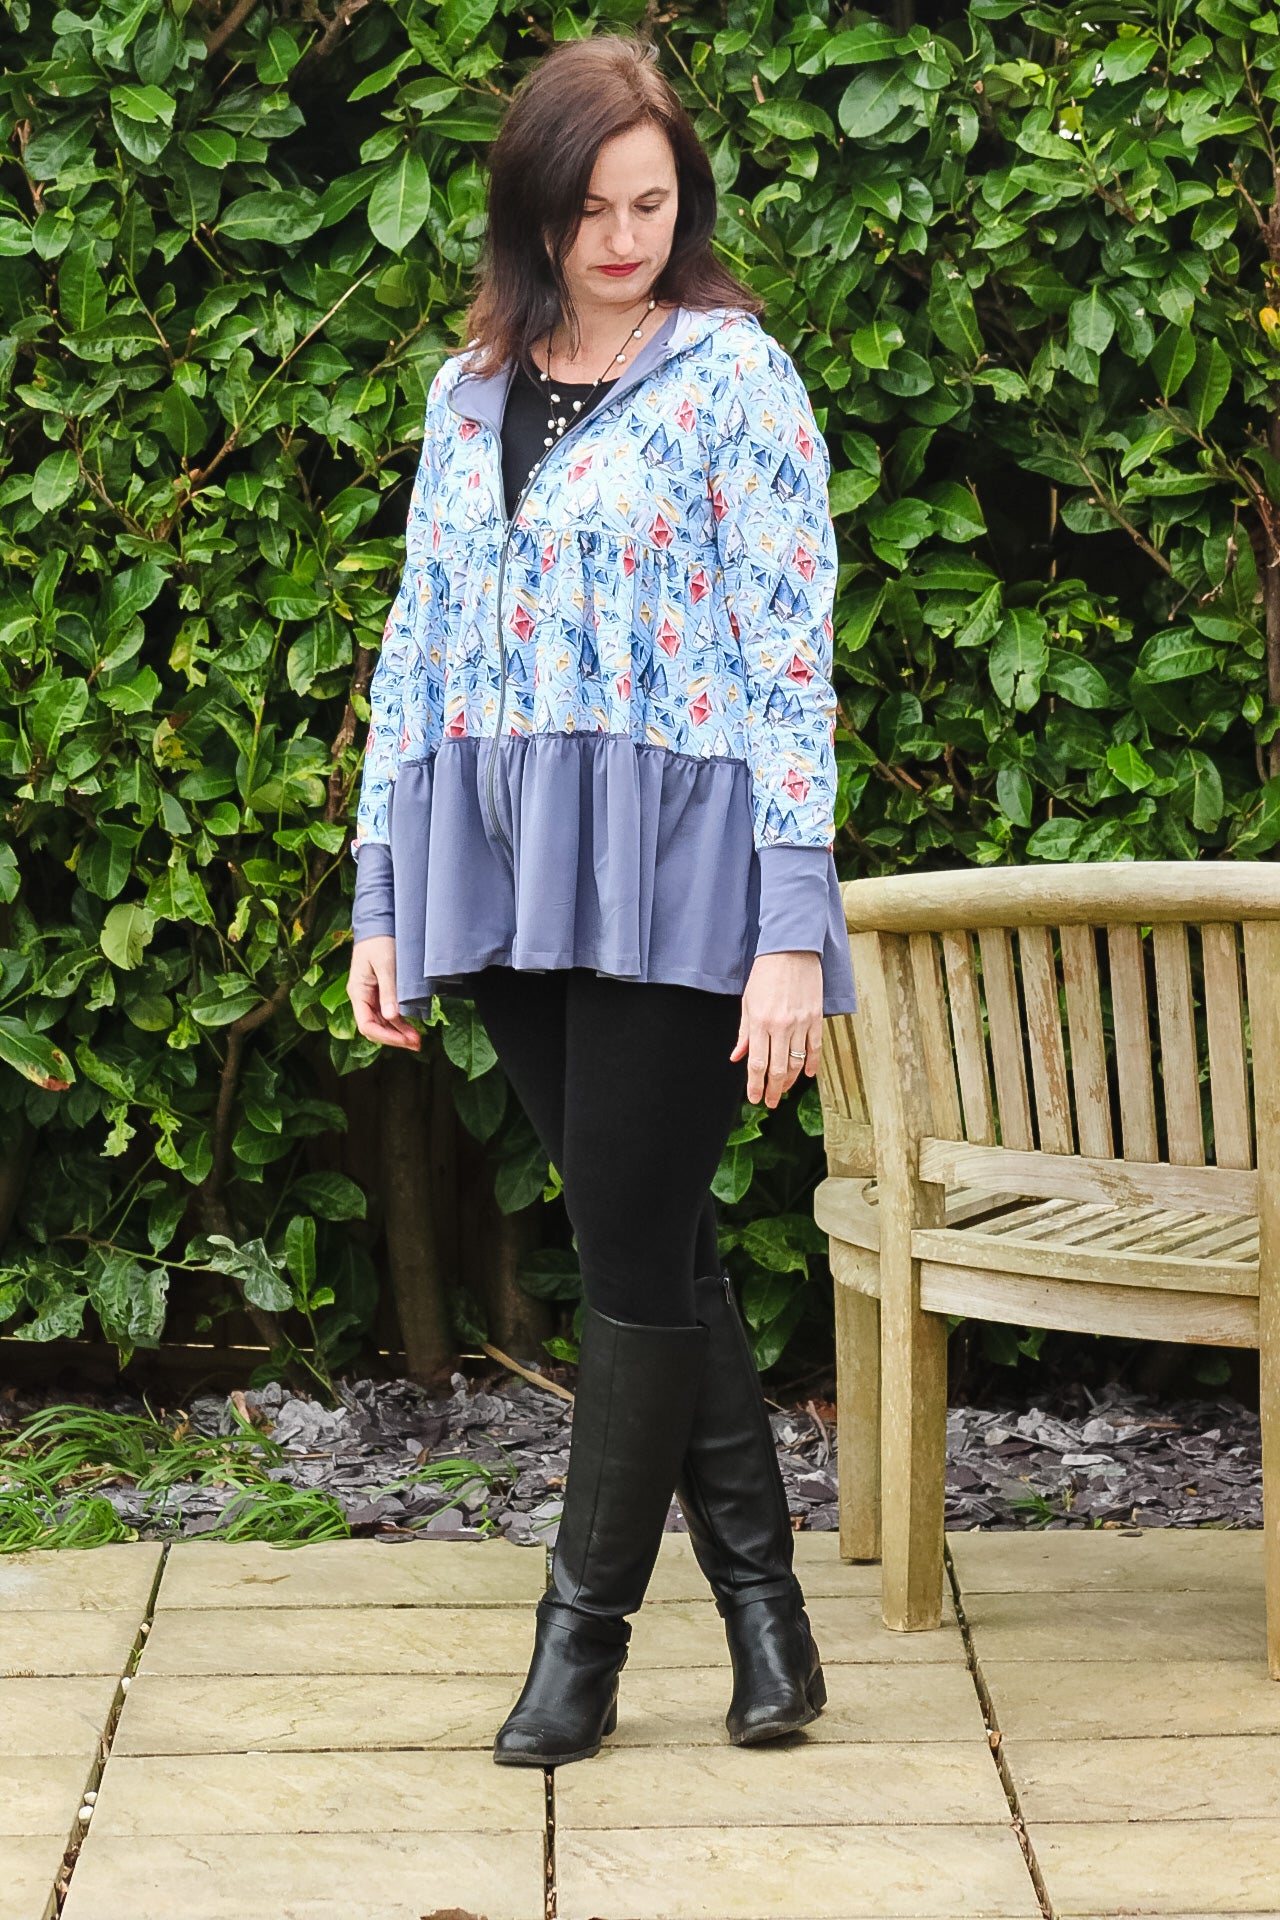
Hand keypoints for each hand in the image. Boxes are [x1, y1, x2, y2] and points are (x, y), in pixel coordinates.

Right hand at [347, 935, 420, 1049]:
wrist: (380, 922)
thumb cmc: (379, 940)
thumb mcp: (385, 964)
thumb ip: (389, 990)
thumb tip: (391, 1017)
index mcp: (358, 992)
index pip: (367, 1025)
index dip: (386, 1037)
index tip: (405, 1040)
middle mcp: (363, 997)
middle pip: (376, 1028)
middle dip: (395, 1038)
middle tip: (417, 1043)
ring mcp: (372, 996)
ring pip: (384, 1023)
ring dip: (399, 1032)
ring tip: (418, 1040)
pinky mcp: (382, 991)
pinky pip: (389, 1013)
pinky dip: (400, 1022)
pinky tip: (413, 1027)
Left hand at [730, 951, 823, 1107]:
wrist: (791, 950)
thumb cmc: (765, 974)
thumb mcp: (748, 1002)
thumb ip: (743, 1033)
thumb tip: (737, 1057)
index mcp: (760, 1023)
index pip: (757, 1063)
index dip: (755, 1085)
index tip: (754, 1098)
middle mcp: (780, 1026)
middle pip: (778, 1068)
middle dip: (773, 1090)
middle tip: (771, 1102)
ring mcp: (800, 1023)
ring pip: (797, 1062)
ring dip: (791, 1080)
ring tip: (784, 1089)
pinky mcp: (815, 1018)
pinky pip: (815, 1047)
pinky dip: (812, 1064)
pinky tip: (808, 1075)